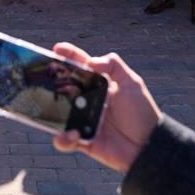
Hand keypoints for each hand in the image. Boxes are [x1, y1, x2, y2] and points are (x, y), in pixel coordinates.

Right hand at [51, 43, 160, 173]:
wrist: (148, 146)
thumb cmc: (142, 113)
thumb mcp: (132, 84)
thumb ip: (114, 65)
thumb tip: (90, 61)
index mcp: (98, 84)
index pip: (80, 66)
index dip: (68, 56)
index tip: (57, 49)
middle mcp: (87, 100)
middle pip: (63, 87)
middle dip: (51, 81)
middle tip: (46, 78)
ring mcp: (82, 120)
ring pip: (57, 112)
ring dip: (52, 110)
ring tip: (57, 109)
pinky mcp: (81, 140)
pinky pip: (64, 140)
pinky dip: (63, 138)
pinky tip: (74, 135)